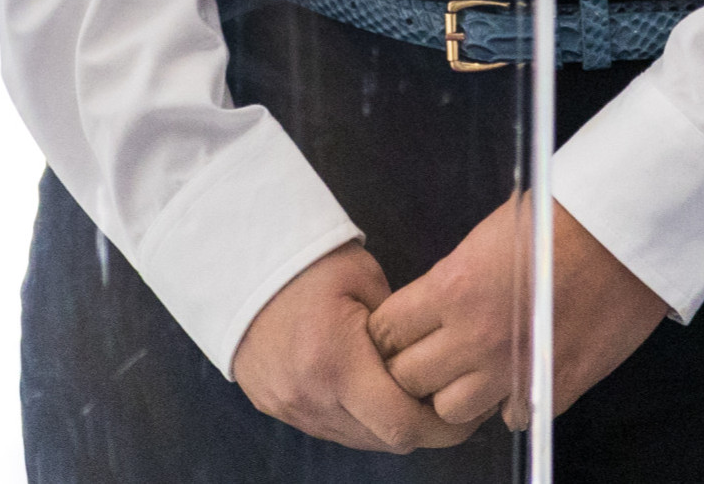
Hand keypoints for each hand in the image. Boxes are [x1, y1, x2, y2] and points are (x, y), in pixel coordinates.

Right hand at [233, 245, 476, 453]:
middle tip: (442, 400)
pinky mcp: (276, 407)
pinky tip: (364, 388)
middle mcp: (312, 397)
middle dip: (419, 427)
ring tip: (402, 390)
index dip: (442, 427)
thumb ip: (401, 330)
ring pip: (358, 440)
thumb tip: (432, 363)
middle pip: (384, 440)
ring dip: (385, 424)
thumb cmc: (309, 264)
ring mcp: (291, 408)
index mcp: (338, 363)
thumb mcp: (366, 280)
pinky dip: (355, 418)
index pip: (403, 425)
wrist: (239, 263)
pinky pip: (330, 428)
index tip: (464, 411)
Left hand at [368, 195, 668, 431]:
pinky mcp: (551, 390)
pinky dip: (509, 404)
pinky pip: (509, 417)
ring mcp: (512, 370)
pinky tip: (518, 376)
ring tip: (473, 370)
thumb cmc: (558, 220)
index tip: (399, 333)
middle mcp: (473, 337)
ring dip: (457, 393)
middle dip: (414, 368)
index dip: (388, 335)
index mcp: (450, 290)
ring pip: (451, 411)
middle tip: (432, 354)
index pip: (385, 334)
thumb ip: (450, 282)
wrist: (624, 233)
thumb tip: (430, 310)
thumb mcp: (484, 238)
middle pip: (408, 380)